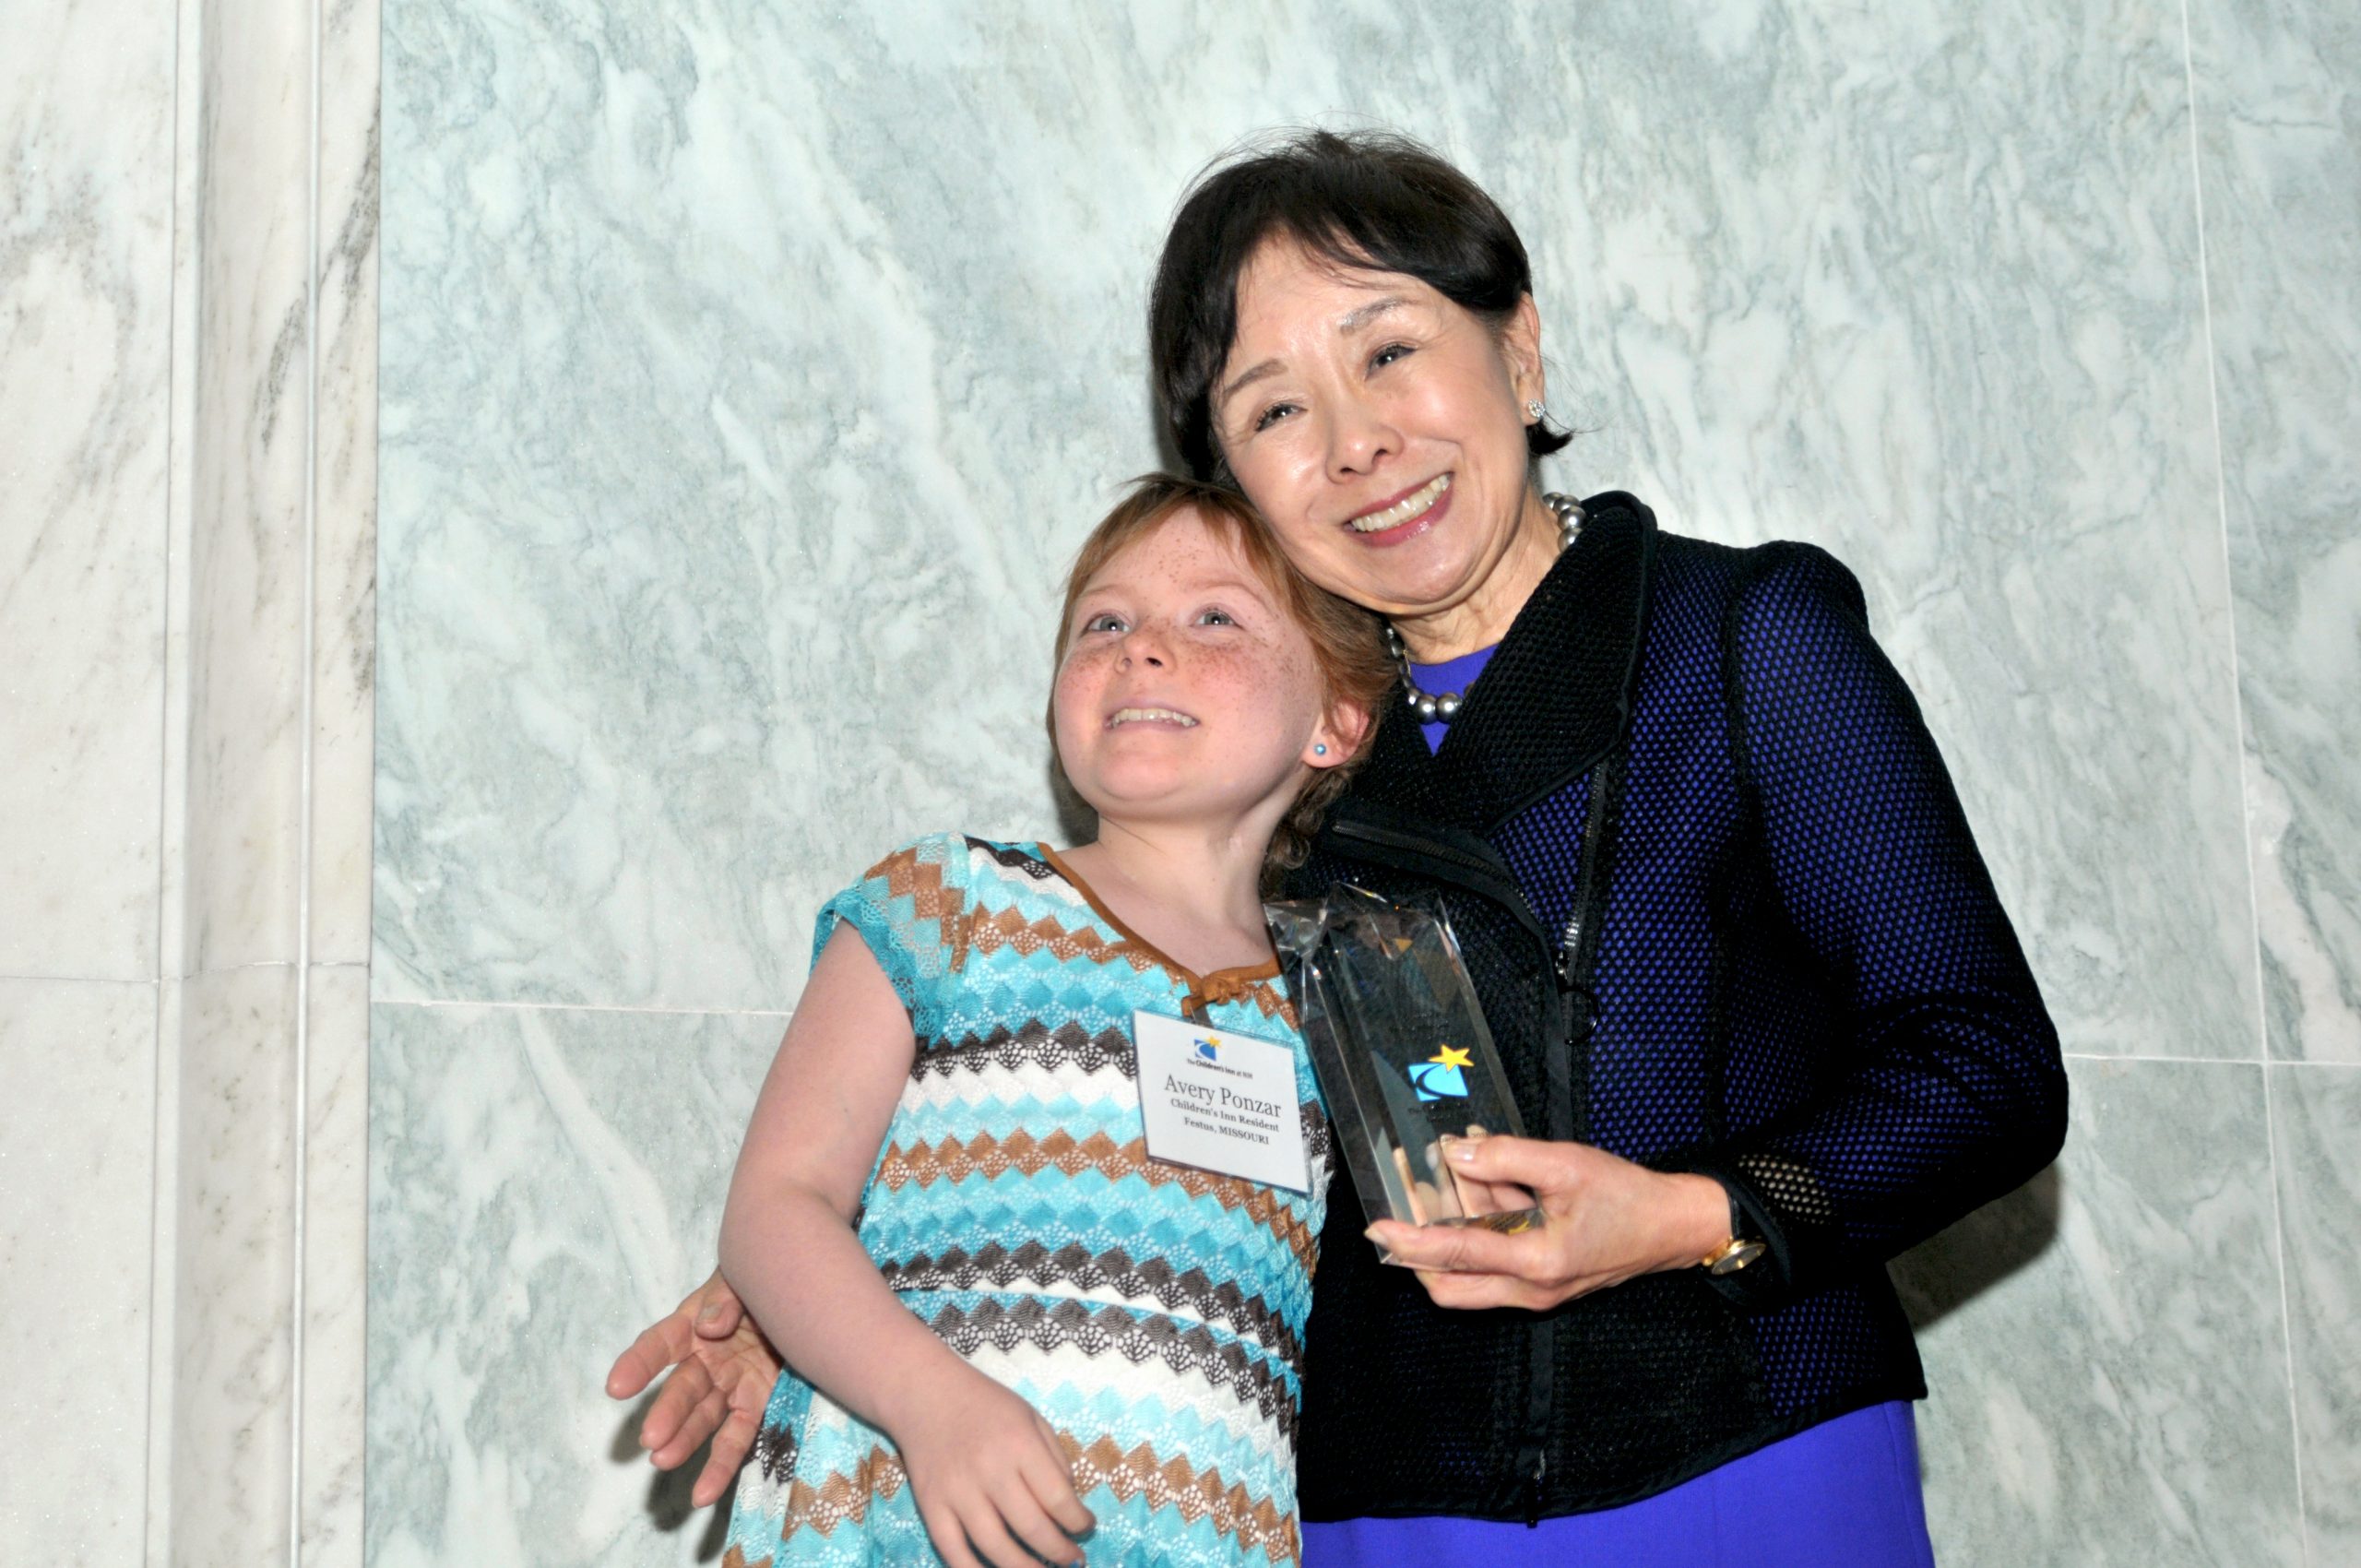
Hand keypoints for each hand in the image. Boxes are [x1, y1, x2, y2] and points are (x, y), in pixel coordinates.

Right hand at [604, 1270, 782, 1506]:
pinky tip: (704, 1493)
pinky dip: (722, 1466)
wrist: (804, 1292)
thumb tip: (709, 1325)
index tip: (616, 1386)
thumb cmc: (763, 1278)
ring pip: (704, 1418)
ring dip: (685, 1441)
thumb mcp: (744, 1278)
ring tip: (664, 1461)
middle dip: (667, 1412)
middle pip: (684, 1387)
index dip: (639, 1363)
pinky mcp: (755, 1404)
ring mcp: (731, 1384)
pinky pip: (738, 1437)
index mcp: (695, 1324)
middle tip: (651, 1438)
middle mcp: (707, 1359)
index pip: (661, 1343)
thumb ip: (726, 1299)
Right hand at [890, 1366, 1093, 1567]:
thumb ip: (1055, 1458)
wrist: (925, 1394)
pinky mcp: (931, 1507)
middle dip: (1059, 1552)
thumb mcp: (1032, 1417)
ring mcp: (957, 1492)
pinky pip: (954, 1552)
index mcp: (1020, 1445)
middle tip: (1073, 1560)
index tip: (1086, 1528)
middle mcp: (990, 1471)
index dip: (1079, 1522)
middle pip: (1032, 1528)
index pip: (1058, 1498)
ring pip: (996, 1547)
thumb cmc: (986, 1405)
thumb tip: (1069, 1504)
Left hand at [1366, 1136, 1729, 1311]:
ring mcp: (1535, 1288)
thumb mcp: (1567, 1164)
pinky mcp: (1540, 1277)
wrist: (1674, 1226)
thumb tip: (1457, 1152)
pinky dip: (1483, 1219)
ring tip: (1456, 1159)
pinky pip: (1495, 1254)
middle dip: (1421, 1241)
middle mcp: (1530, 1288)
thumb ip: (1507, 1156)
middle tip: (1408, 1192)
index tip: (1376, 1228)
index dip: (1410, 1240)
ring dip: (1457, 1218)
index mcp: (1536, 1263)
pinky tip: (1484, 1172)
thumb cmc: (1628, 1197)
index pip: (1455, 1255)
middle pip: (1449, 1282)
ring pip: (1470, 1266)